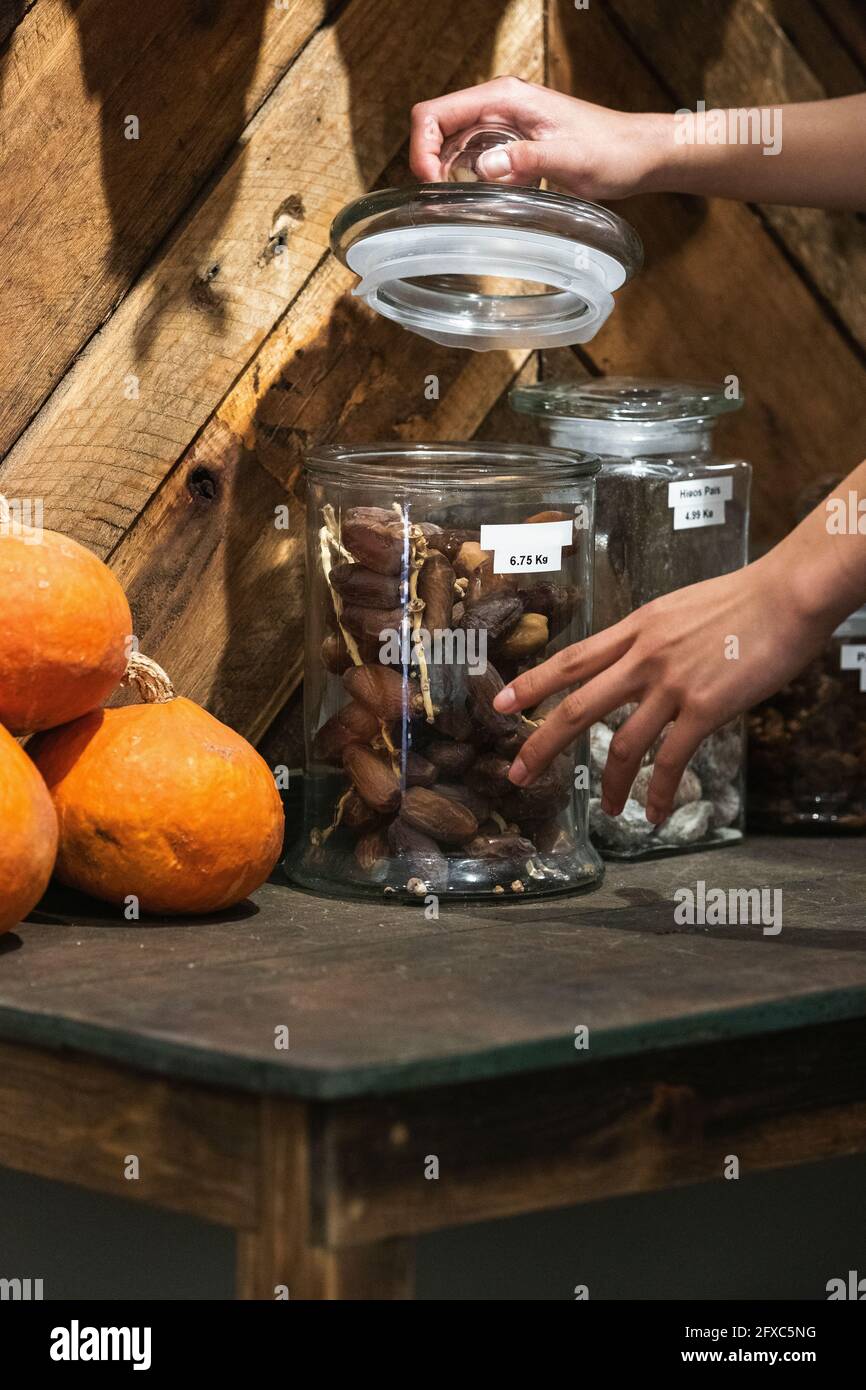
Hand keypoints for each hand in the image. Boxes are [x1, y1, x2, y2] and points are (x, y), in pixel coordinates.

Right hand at [410, 76, 665, 198]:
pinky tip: (476, 198)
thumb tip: (483, 167)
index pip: (437, 112)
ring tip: (452, 202)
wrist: (637, 154)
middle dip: (428, 160)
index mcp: (506, 98)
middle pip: (438, 125)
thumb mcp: (568, 158)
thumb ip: (524, 159)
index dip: (423, 146)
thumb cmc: (611, 150)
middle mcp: (500, 105)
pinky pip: (473, 155)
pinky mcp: (513, 142)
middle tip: (438, 198)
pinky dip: (464, 176)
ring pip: (452, 142)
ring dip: (444, 171)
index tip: (430, 181)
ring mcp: (505, 123)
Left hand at [492, 556, 829, 825]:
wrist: (788, 594)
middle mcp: (644, 657)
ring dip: (611, 784)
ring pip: (623, 744)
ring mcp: (672, 684)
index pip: (571, 659)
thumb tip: (637, 660)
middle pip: (578, 707)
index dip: (532, 684)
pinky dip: (658, 792)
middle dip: (541, 744)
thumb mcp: (678, 609)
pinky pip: (671, 760)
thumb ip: (651, 637)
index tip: (499, 705)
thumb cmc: (743, 600)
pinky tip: (653, 812)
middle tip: (517, 774)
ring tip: (608, 809)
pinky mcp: (705, 707)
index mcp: (635, 629)